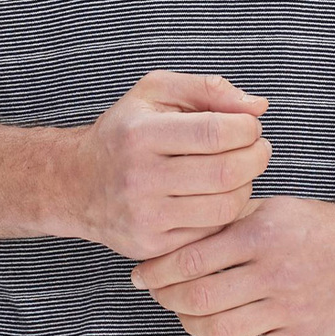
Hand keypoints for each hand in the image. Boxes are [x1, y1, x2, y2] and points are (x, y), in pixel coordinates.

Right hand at [64, 69, 272, 257]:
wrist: (75, 183)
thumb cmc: (125, 131)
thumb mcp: (154, 92)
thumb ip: (208, 89)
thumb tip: (258, 107)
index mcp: (141, 134)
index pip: (215, 132)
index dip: (246, 128)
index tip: (250, 126)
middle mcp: (139, 177)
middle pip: (226, 173)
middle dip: (256, 157)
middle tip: (258, 148)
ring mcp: (144, 217)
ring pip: (224, 207)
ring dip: (247, 186)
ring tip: (241, 171)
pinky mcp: (151, 246)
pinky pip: (210, 234)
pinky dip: (226, 214)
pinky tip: (220, 195)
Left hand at [128, 194, 334, 335]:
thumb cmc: (314, 226)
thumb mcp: (271, 208)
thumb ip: (225, 220)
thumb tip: (170, 234)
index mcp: (262, 233)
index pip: (192, 258)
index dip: (157, 271)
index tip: (140, 275)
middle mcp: (274, 272)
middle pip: (199, 299)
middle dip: (167, 299)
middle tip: (158, 293)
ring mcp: (288, 309)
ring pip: (218, 331)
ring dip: (190, 324)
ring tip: (186, 312)